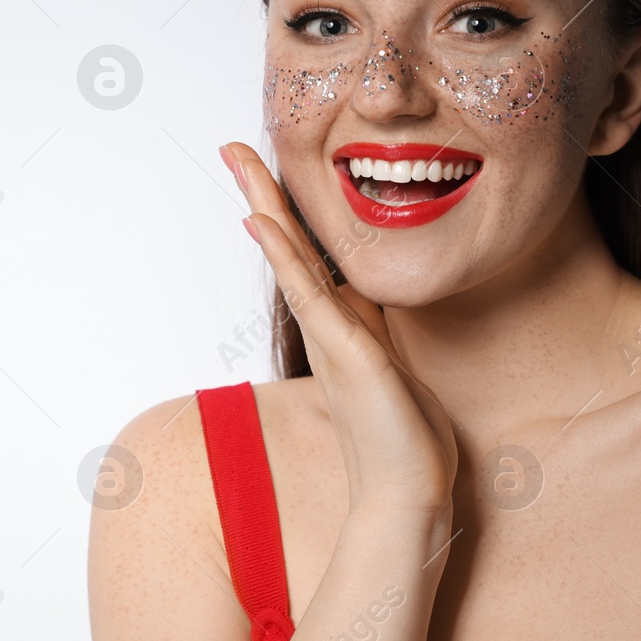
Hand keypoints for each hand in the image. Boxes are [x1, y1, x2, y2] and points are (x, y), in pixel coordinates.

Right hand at [220, 142, 458, 515]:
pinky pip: (308, 292)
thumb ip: (381, 334)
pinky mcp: (345, 351)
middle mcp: (327, 325)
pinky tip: (261, 221)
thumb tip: (371, 307)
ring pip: (290, 257)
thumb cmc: (406, 441)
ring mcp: (330, 335)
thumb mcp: (396, 369)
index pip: (308, 255)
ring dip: (263, 204)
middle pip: (288, 245)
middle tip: (232, 145)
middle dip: (261, 193)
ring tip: (238, 160)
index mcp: (340, 325)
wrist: (408, 495)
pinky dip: (283, 254)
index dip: (286, 212)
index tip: (264, 172)